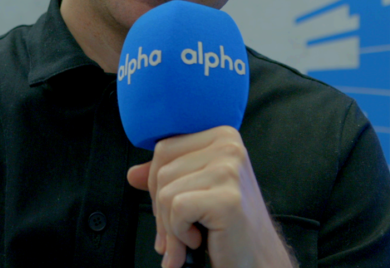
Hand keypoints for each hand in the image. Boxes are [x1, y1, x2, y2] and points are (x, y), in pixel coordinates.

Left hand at [126, 126, 295, 267]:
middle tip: (177, 234)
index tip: (172, 210)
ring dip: (171, 227)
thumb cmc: (228, 227)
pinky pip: (177, 209)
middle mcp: (229, 145)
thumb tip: (133, 174)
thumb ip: (167, 178)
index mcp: (222, 135)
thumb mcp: (196, 192)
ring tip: (191, 238)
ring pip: (166, 192)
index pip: (164, 149)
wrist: (256, 260)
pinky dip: (180, 233)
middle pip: (161, 170)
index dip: (157, 185)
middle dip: (161, 209)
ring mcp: (230, 170)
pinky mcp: (227, 198)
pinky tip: (200, 240)